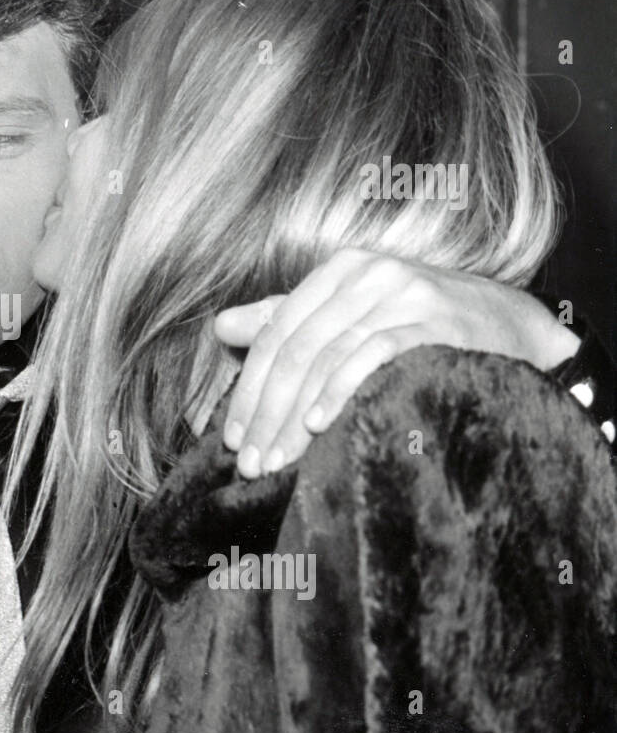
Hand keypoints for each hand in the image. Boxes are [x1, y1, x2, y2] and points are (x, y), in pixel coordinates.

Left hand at [214, 249, 579, 477]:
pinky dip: (341, 391)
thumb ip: (287, 318)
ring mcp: (403, 295)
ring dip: (295, 417)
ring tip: (277, 459)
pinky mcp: (434, 322)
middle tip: (250, 462)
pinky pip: (374, 357)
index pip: (276, 332)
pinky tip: (319, 425)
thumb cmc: (421, 321)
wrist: (511, 324)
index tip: (233, 437)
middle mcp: (368, 274)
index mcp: (339, 270)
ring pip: (328, 359)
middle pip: (296, 350)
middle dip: (267, 413)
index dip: (247, 388)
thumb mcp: (351, 312)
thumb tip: (221, 327)